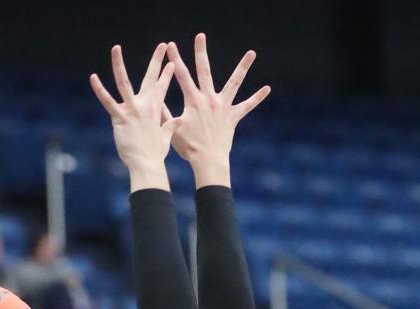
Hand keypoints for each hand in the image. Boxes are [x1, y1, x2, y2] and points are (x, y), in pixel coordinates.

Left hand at [90, 43, 177, 188]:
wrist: (147, 164)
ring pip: (124, 82)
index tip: (172, 62)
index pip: (162, 87)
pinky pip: (108, 101)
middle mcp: (145, 106)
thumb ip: (169, 126)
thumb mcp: (166, 137)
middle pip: (151, 78)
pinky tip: (93, 78)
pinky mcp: (120, 118)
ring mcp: (132, 110)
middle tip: (163, 45)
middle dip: (158, 60)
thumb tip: (177, 120)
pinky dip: (100, 90)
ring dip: (119, 64)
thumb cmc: (155, 154)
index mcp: (156, 110)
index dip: (167, 74)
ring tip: (116, 48)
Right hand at [165, 34, 270, 183]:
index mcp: (193, 101)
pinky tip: (267, 88)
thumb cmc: (188, 147)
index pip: (181, 76)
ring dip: (243, 67)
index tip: (170, 46)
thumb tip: (153, 101)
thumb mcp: (172, 129)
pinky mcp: (233, 116)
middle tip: (200, 36)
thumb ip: (164, 113)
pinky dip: (257, 97)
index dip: (175, 60)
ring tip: (251, 52)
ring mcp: (223, 107)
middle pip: (204, 71)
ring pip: (234, 82)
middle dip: (200, 52)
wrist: (208, 160)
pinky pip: (247, 105)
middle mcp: (209, 99)